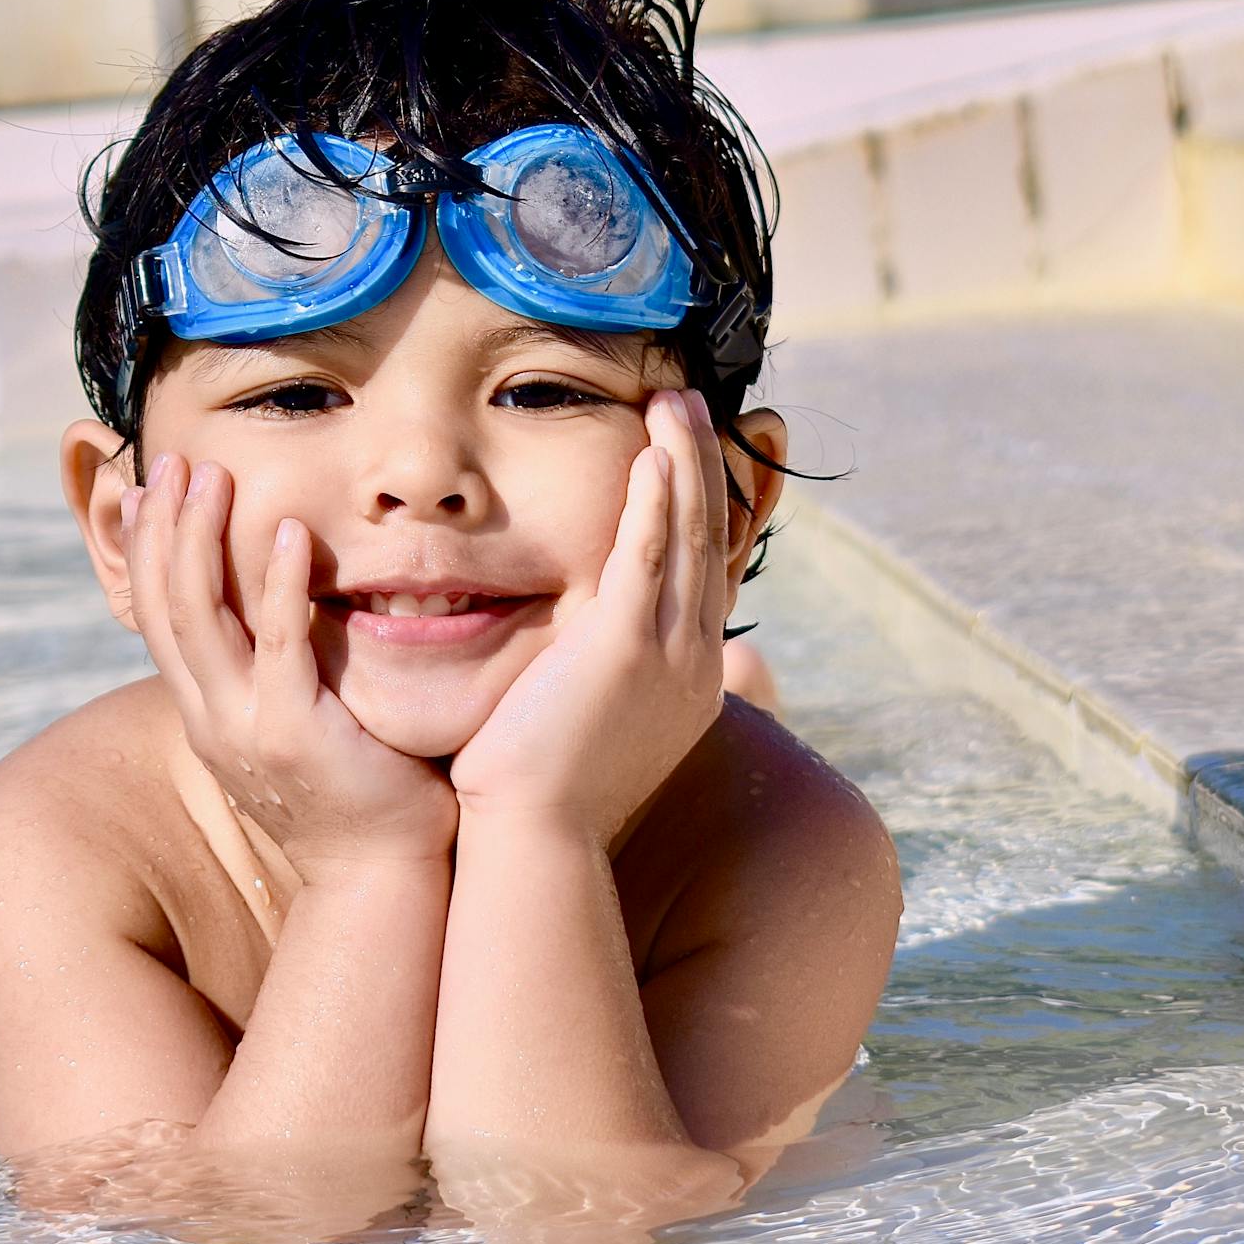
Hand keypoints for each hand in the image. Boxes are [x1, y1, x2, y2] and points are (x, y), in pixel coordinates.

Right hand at [125, 454, 458, 871]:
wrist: (379, 877)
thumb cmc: (354, 798)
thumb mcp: (292, 730)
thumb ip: (275, 675)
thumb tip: (279, 618)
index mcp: (205, 715)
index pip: (156, 618)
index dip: (151, 549)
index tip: (156, 488)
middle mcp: (210, 719)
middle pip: (163, 606)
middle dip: (164, 527)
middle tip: (174, 460)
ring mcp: (244, 727)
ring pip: (199, 617)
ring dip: (202, 539)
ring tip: (214, 477)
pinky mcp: (294, 733)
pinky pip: (276, 644)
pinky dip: (276, 584)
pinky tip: (288, 532)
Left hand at [447, 389, 729, 848]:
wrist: (536, 840)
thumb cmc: (544, 795)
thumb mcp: (590, 727)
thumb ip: (599, 681)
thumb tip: (585, 657)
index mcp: (688, 680)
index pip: (703, 573)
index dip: (703, 508)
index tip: (696, 455)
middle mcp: (693, 663)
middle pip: (707, 542)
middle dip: (703, 467)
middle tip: (692, 405)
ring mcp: (668, 656)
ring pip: (685, 537)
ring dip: (683, 463)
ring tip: (676, 403)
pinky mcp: (625, 650)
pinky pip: (647, 558)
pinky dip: (654, 504)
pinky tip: (653, 457)